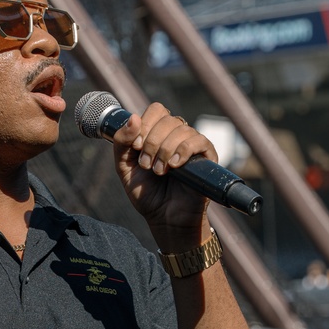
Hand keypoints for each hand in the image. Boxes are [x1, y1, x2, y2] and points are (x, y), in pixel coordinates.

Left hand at [110, 102, 217, 231]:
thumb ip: (121, 142)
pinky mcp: (207, 156)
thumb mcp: (124, 167)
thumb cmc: (147, 193)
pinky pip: (198, 141)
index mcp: (158, 133)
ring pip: (181, 129)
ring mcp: (192, 145)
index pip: (156, 110)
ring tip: (159, 172)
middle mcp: (177, 135)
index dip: (145, 124)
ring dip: (164, 151)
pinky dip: (183, 151)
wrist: (164, 217)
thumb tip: (133, 117)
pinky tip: (175, 166)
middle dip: (151, 142)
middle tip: (147, 165)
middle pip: (167, 119)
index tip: (136, 147)